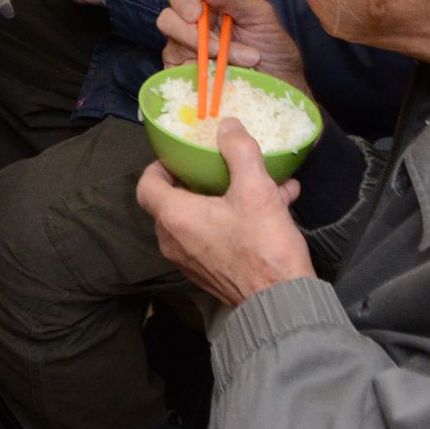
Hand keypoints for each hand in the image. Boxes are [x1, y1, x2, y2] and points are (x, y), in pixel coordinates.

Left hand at [135, 123, 310, 305]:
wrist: (282, 303)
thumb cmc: (262, 246)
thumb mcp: (256, 190)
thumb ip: (239, 151)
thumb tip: (227, 125)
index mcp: (174, 216)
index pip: (147, 185)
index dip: (159, 166)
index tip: (180, 155)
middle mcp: (173, 240)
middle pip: (173, 201)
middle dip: (198, 180)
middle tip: (219, 165)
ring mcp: (190, 260)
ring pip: (199, 219)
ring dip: (224, 199)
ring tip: (261, 182)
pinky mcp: (209, 273)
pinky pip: (214, 237)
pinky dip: (234, 220)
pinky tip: (276, 206)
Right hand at [154, 0, 309, 93]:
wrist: (282, 87)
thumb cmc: (273, 49)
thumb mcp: (259, 16)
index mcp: (208, 5)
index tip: (197, 13)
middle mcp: (191, 27)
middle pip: (167, 18)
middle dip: (192, 34)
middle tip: (218, 47)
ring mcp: (185, 54)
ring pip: (171, 47)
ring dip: (206, 55)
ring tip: (242, 62)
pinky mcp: (184, 78)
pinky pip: (176, 73)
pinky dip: (200, 74)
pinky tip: (221, 78)